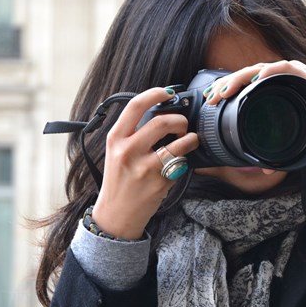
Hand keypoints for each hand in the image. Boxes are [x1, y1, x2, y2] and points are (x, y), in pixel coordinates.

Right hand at [92, 87, 198, 238]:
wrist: (116, 214)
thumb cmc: (119, 180)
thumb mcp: (116, 152)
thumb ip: (132, 133)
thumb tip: (159, 111)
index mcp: (115, 139)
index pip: (135, 106)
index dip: (155, 94)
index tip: (168, 92)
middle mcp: (128, 151)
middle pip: (161, 121)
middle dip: (179, 120)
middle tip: (182, 124)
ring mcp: (145, 168)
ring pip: (178, 143)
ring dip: (190, 138)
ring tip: (189, 140)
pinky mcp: (160, 182)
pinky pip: (181, 163)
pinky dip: (185, 159)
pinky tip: (181, 161)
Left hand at [204, 60, 305, 146]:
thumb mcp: (294, 139)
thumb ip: (278, 152)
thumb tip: (263, 171)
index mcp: (273, 91)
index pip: (244, 87)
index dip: (225, 91)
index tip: (209, 103)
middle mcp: (279, 79)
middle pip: (245, 76)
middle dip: (225, 85)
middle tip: (210, 98)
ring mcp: (291, 75)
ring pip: (258, 70)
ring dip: (239, 78)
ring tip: (224, 91)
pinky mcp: (304, 75)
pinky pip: (282, 70)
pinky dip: (267, 74)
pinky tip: (256, 79)